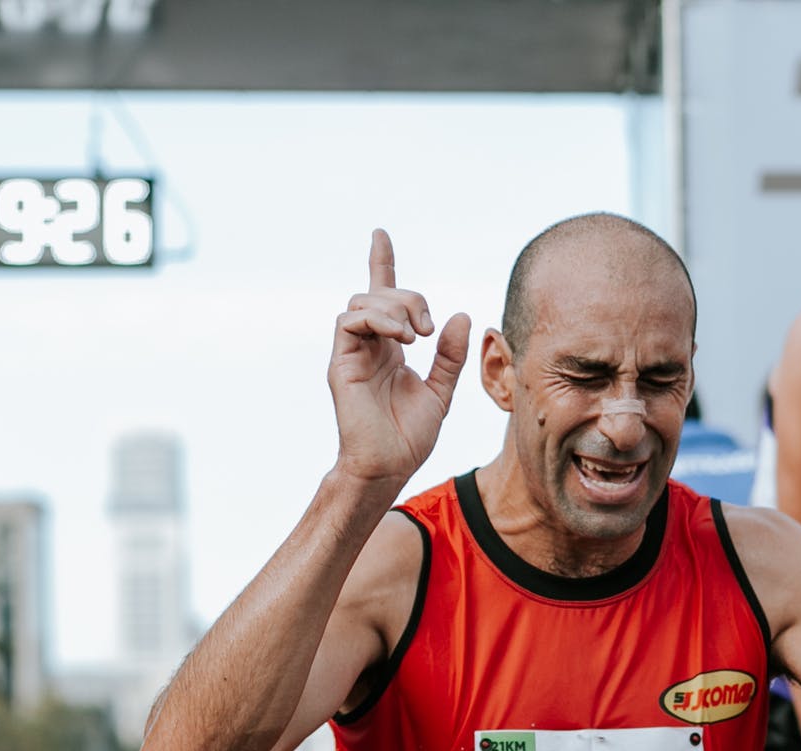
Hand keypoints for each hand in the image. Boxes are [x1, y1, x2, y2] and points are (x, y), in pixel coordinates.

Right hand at [328, 229, 470, 485]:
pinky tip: (404, 338)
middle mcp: (368, 345)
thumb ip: (450, 355)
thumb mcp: (441, 390)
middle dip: (410, 298)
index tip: (380, 234)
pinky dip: (379, 319)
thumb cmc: (410, 436)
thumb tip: (460, 316)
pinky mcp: (340, 363)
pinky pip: (349, 321)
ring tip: (419, 335)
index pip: (382, 296)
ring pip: (363, 301)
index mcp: (389, 348)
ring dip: (397, 308)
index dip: (381, 263)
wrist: (388, 465)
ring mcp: (351, 352)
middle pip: (379, 294)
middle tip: (431, 328)